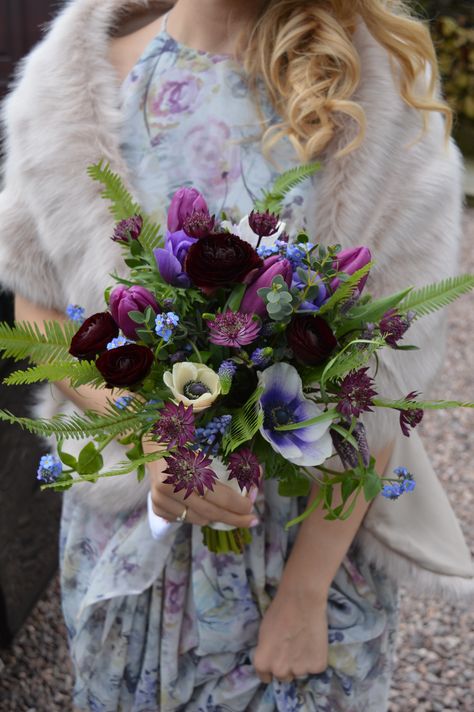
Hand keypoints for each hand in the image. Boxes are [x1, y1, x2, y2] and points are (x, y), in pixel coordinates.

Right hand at [144, 439, 258, 527]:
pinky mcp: (157, 507)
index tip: (253, 506)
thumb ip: (230, 461)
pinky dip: (198, 515)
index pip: (218, 496)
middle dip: (235, 519)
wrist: (152, 441)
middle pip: (210, 513)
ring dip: (216, 517)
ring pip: (198, 519)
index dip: (239, 504)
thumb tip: (257, 474)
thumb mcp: (206, 444)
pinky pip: (184, 519)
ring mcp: (160, 499)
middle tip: (252, 521)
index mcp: (183, 469)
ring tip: (228, 510)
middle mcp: (169, 488)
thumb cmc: (184, 437)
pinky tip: (204, 505)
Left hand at [253, 588, 328, 683]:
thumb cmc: (279, 611)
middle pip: (284, 676)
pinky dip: (316, 657)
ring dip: (302, 662)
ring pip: (300, 671)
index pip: (265, 677)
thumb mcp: (264, 634)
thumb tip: (272, 658)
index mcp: (262, 663)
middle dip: (287, 665)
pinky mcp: (317, 667)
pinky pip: (315, 667)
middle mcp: (279, 671)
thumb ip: (267, 652)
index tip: (278, 659)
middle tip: (293, 647)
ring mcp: (299, 671)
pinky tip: (314, 641)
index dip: (272, 667)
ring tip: (305, 641)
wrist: (302, 600)